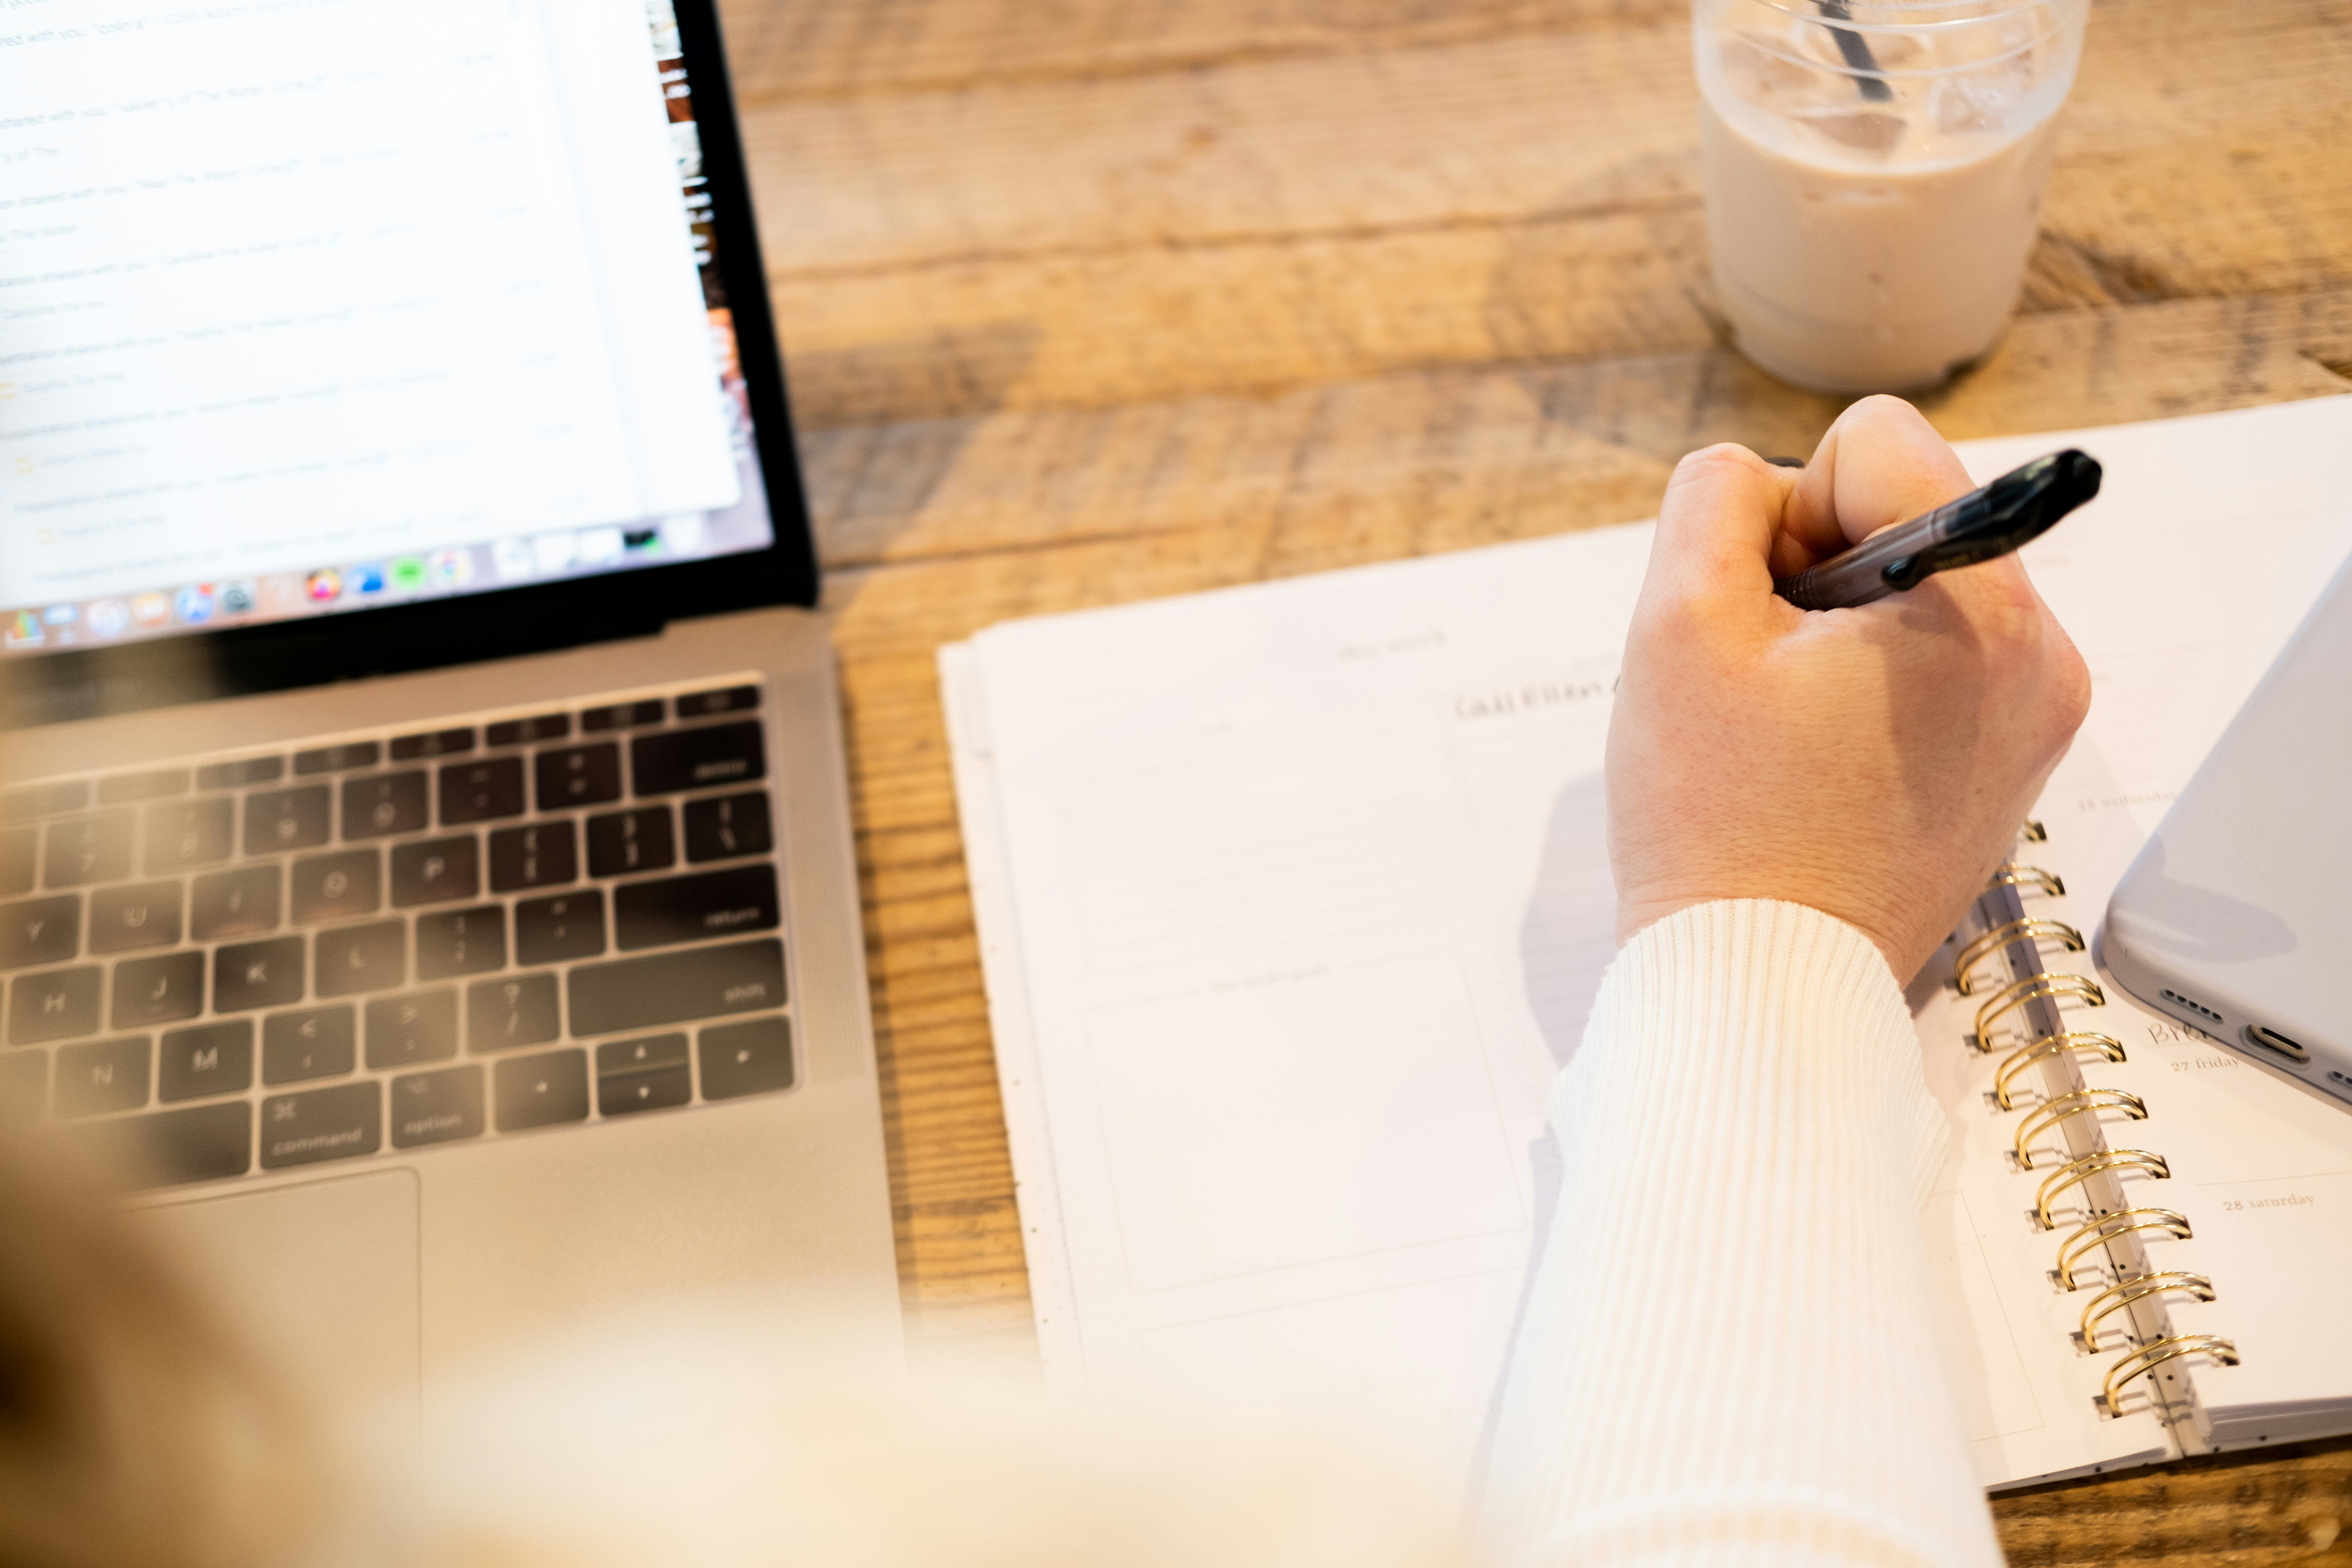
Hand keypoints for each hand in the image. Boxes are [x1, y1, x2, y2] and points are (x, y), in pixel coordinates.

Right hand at [1606, 396, 2090, 983]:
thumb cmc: (1715, 820)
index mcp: (1978, 608)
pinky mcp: (2015, 758)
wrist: (1763, 982)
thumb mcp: (1675, 621)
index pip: (1874, 444)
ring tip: (1789, 724)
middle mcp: (2040, 652)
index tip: (1760, 613)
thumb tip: (1764, 486)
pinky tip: (1821, 754)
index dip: (1784, 514)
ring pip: (1913, 586)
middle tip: (1764, 681)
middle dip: (1813, 574)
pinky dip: (1868, 683)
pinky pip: (1936, 659)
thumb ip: (1713, 499)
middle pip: (1902, 511)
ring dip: (1836, 630)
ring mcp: (2038, 712)